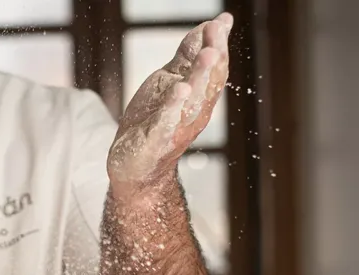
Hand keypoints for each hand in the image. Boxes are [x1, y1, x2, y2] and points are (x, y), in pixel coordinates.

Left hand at [107, 12, 231, 199]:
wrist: (137, 168)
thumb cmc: (154, 120)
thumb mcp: (170, 80)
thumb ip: (188, 56)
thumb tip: (214, 24)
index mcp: (199, 97)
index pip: (214, 69)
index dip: (218, 45)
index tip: (221, 22)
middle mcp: (193, 113)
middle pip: (208, 83)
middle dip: (212, 57)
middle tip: (217, 33)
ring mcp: (176, 128)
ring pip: (192, 101)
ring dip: (200, 76)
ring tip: (207, 54)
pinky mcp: (156, 142)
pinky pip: (166, 123)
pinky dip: (173, 107)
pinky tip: (180, 89)